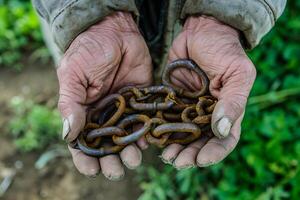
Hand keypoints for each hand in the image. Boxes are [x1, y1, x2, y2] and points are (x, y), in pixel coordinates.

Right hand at [57, 12, 151, 179]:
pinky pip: (144, 123)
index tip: (91, 169)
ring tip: (133, 160)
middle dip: (110, 161)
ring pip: (126, 138)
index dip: (85, 158)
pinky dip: (146, 135)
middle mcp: (104, 115)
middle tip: (115, 170)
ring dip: (129, 152)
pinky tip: (147, 142)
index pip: (81, 141)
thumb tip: (67, 134)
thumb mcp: (73, 75)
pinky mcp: (141, 102)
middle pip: (106, 146)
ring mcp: (123, 110)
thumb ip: (70, 104)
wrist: (116, 31)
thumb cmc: (89, 51)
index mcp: (83, 111)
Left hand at [161, 16, 255, 168]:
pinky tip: (154, 138)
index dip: (214, 152)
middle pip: (200, 142)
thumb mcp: (238, 73)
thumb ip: (233, 101)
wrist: (201, 31)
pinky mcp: (171, 101)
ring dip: (175, 147)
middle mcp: (207, 114)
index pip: (224, 139)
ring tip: (166, 156)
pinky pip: (166, 119)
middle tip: (178, 161)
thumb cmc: (224, 50)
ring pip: (182, 135)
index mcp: (227, 110)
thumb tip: (221, 129)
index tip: (202, 160)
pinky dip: (161, 131)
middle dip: (190, 154)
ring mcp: (188, 108)